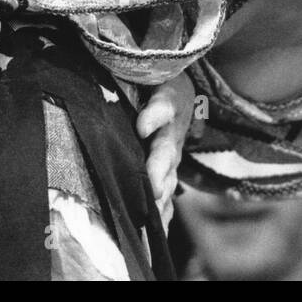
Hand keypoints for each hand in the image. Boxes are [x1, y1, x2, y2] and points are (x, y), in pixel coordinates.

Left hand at [135, 72, 195, 226]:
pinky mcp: (167, 168)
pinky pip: (166, 191)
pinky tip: (153, 230)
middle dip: (160, 169)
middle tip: (154, 186)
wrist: (180, 90)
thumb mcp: (148, 71)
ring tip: (153, 213)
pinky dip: (162, 211)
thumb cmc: (153, 79)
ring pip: (168, 174)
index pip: (164, 105)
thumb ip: (134, 76)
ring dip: (161, 193)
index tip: (143, 126)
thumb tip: (121, 91)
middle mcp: (171, 130)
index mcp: (168, 99)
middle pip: (167, 149)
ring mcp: (171, 152)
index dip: (155, 115)